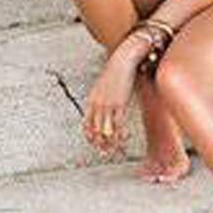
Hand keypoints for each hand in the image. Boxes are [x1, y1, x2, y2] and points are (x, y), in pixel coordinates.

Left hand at [81, 41, 141, 157]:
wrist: (123, 59)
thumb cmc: (118, 69)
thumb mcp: (106, 83)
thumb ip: (105, 94)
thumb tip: (108, 100)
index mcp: (92, 99)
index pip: (86, 124)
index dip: (90, 137)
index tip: (96, 144)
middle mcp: (97, 104)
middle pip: (94, 131)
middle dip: (99, 144)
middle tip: (105, 153)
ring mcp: (107, 105)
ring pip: (105, 132)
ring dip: (110, 144)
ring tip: (115, 150)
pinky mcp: (118, 105)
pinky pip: (117, 126)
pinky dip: (120, 135)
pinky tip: (125, 138)